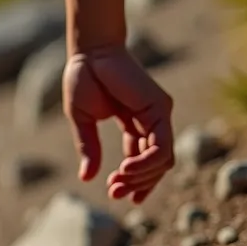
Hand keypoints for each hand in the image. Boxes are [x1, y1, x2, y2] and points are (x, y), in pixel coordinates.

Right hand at [62, 45, 174, 203]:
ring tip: (117, 182)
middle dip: (137, 183)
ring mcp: (159, 114)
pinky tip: (125, 170)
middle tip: (114, 192)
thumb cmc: (84, 78)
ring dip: (142, 177)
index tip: (117, 194)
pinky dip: (146, 164)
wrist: (89, 51)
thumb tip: (87, 178)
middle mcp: (153, 120)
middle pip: (157, 164)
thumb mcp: (83, 120)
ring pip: (163, 160)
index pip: (145, 158)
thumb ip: (89, 147)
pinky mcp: (160, 109)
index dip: (136, 180)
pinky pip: (160, 147)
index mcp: (136, 122)